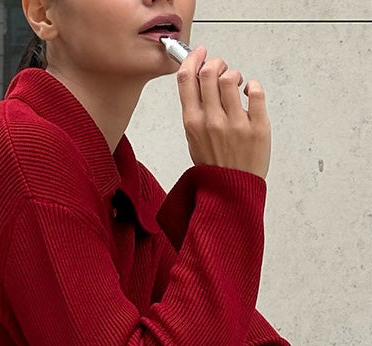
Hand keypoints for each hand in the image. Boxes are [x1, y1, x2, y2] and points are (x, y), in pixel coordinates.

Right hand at [177, 45, 270, 180]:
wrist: (232, 192)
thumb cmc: (214, 167)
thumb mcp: (194, 139)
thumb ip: (195, 111)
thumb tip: (200, 80)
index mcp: (193, 123)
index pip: (187, 79)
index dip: (193, 59)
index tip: (200, 53)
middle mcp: (212, 121)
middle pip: (209, 72)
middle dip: (216, 62)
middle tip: (222, 68)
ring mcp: (236, 124)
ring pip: (231, 78)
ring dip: (234, 74)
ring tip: (236, 85)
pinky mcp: (258, 127)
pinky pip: (255, 92)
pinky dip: (253, 86)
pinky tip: (249, 93)